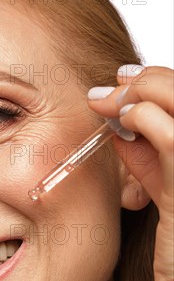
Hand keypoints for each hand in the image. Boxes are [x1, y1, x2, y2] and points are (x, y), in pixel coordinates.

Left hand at [87, 65, 173, 280]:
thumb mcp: (168, 200)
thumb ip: (151, 165)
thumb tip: (124, 132)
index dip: (161, 83)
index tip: (125, 81)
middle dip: (148, 80)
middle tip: (112, 86)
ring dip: (143, 92)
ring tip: (111, 101)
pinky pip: (173, 138)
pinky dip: (144, 118)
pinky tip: (122, 122)